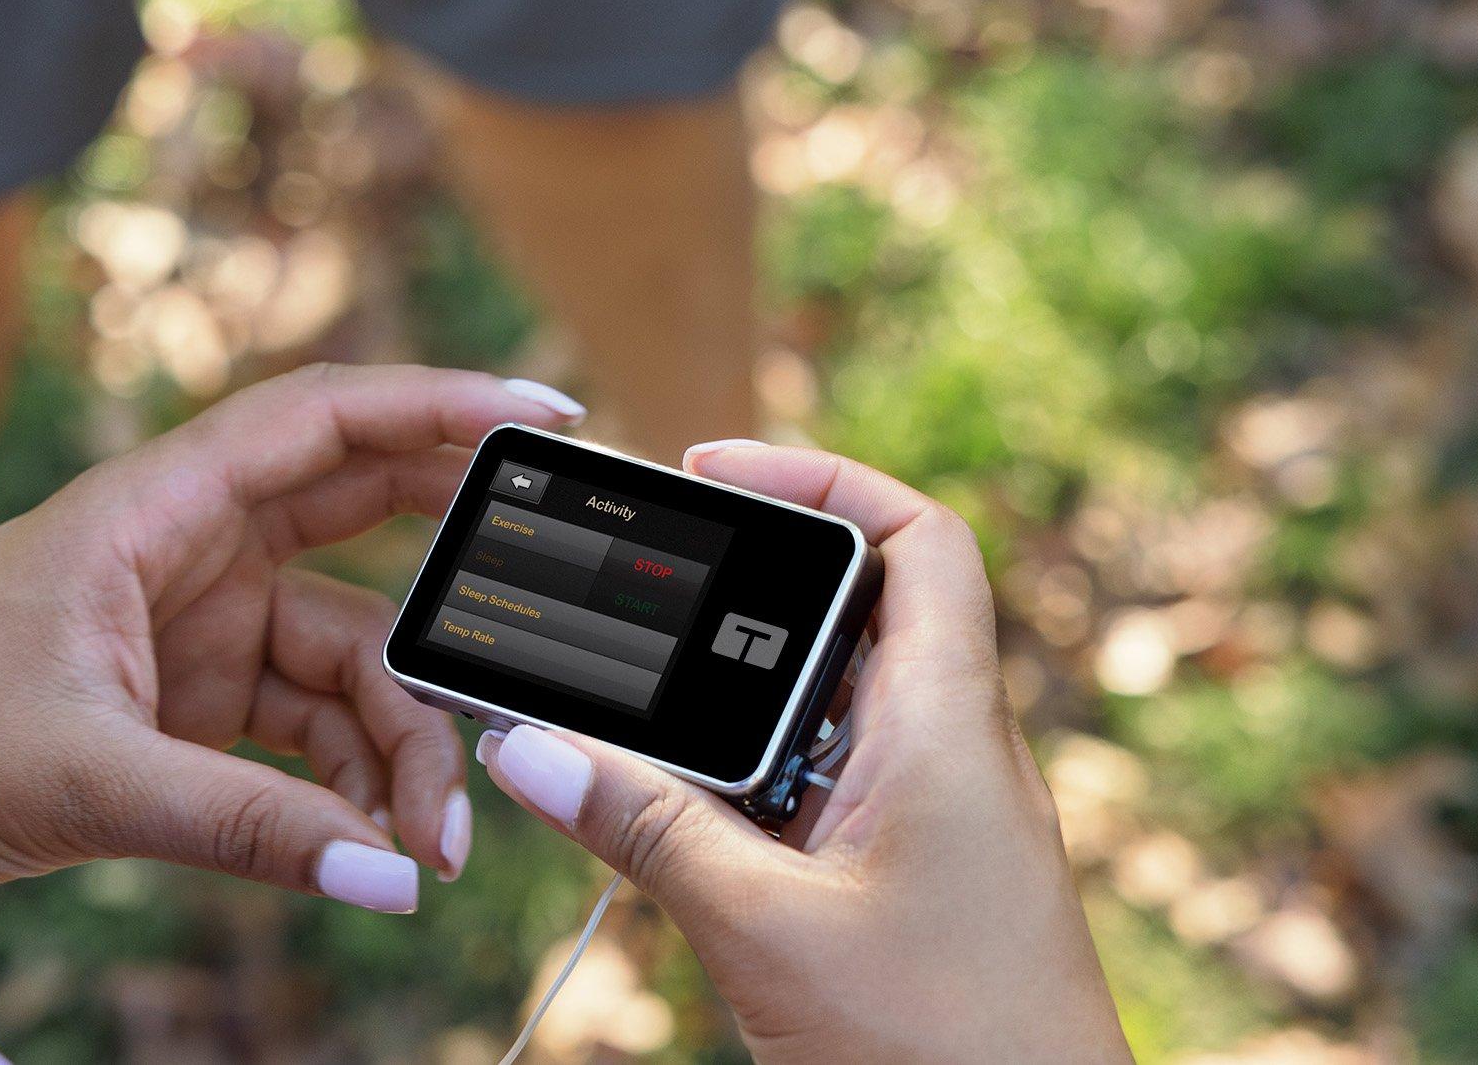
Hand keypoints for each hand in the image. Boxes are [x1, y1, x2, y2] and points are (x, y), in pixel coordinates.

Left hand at [0, 365, 589, 916]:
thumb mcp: (85, 780)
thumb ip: (248, 827)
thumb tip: (393, 880)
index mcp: (148, 510)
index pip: (318, 422)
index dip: (435, 403)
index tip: (540, 414)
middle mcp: (183, 548)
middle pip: (360, 514)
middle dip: (461, 557)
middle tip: (558, 590)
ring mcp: (193, 623)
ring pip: (348, 651)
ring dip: (400, 740)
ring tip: (428, 843)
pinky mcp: (189, 698)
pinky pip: (309, 723)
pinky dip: (351, 782)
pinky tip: (377, 849)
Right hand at [481, 442, 1130, 1064]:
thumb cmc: (950, 1057)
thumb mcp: (770, 934)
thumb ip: (646, 831)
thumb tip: (527, 746)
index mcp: (948, 727)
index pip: (918, 538)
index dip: (823, 477)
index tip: (713, 471)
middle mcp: (949, 752)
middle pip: (843, 614)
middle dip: (729, 612)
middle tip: (626, 614)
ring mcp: (932, 818)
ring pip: (817, 711)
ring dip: (726, 718)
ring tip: (632, 736)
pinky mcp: (907, 879)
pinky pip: (815, 790)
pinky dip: (742, 791)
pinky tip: (679, 828)